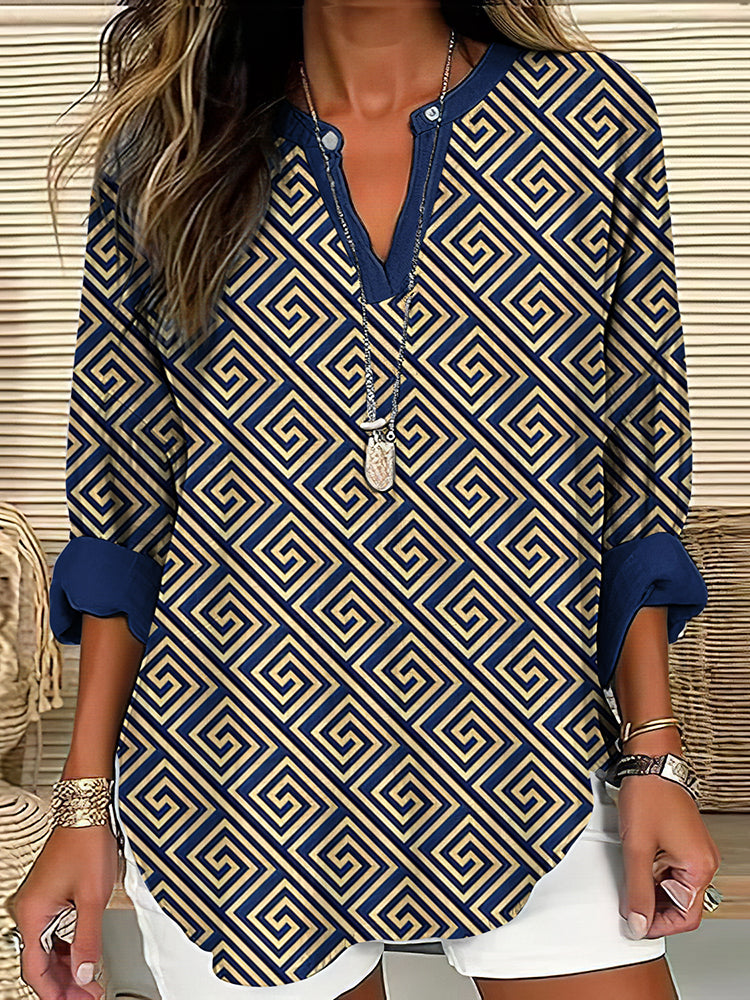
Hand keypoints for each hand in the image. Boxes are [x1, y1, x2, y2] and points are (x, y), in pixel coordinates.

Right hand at [6, 823, 119, 998]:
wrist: (88, 812)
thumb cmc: (86, 844)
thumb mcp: (92, 898)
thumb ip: (88, 940)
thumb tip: (86, 973)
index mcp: (33, 914)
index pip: (36, 970)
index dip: (56, 992)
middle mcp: (30, 910)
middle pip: (40, 962)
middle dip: (63, 984)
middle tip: (87, 997)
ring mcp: (39, 903)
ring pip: (47, 948)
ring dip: (66, 968)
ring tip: (88, 983)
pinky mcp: (51, 895)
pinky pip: (53, 932)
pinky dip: (67, 949)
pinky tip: (81, 957)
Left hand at [617, 773, 720, 938]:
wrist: (650, 761)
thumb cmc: (649, 795)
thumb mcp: (637, 849)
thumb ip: (636, 891)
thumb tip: (637, 923)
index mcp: (699, 867)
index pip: (685, 917)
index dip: (657, 925)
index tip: (634, 924)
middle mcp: (702, 862)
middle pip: (680, 904)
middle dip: (653, 907)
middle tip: (626, 903)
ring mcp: (693, 851)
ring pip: (673, 887)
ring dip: (651, 890)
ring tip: (628, 879)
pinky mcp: (683, 842)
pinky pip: (670, 870)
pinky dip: (653, 874)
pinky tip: (635, 865)